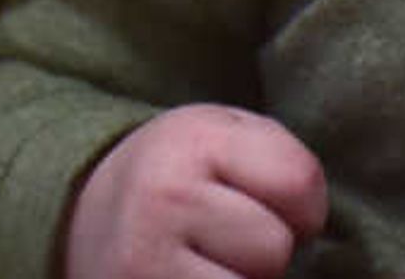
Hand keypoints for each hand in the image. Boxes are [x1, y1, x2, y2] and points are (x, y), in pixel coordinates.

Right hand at [63, 103, 330, 278]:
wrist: (85, 213)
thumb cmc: (183, 177)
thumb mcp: (227, 138)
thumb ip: (284, 162)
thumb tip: (318, 237)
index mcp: (194, 139)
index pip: (300, 183)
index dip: (303, 205)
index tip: (273, 204)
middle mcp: (163, 198)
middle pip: (274, 248)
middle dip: (264, 251)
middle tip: (225, 240)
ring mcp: (144, 263)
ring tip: (206, 266)